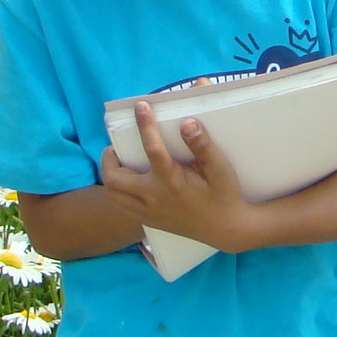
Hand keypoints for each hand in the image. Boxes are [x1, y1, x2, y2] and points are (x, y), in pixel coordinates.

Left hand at [100, 104, 256, 252]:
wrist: (226, 230)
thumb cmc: (224, 195)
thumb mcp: (220, 169)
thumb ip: (202, 145)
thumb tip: (187, 122)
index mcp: (172, 182)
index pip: (152, 148)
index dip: (145, 124)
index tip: (141, 106)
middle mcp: (155, 198)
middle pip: (114, 178)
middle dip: (110, 158)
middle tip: (118, 146)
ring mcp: (149, 212)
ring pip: (113, 195)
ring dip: (111, 175)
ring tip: (120, 163)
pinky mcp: (149, 221)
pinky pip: (121, 207)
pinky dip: (118, 192)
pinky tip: (129, 182)